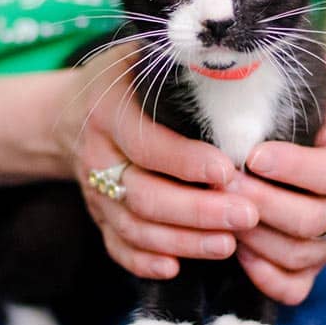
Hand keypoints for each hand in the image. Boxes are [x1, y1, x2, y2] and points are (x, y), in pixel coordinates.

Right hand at [55, 45, 259, 279]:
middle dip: (196, 211)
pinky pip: (116, 247)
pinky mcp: (97, 217)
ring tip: (228, 245)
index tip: (228, 171)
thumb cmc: (125, 80)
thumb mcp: (143, 56)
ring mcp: (94, 192)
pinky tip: (176, 268)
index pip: (146, 142)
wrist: (69, 113)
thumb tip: (255, 58)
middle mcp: (96, 155)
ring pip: (133, 227)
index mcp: (108, 110)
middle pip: (142, 194)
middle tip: (246, 215)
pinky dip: (143, 262)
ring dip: (181, 240)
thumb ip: (188, 61)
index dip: (186, 161)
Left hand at [228, 108, 325, 304]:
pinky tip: (237, 253)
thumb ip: (316, 81)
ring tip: (220, 214)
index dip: (295, 167)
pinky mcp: (310, 270)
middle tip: (223, 186)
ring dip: (256, 238)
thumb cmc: (294, 127)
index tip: (253, 156)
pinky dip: (265, 276)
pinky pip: (294, 288)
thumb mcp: (306, 100)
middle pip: (313, 219)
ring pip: (301, 255)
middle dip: (263, 203)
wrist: (303, 160)